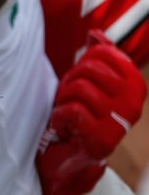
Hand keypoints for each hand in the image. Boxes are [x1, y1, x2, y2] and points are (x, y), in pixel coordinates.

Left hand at [37, 31, 146, 194]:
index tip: (80, 82)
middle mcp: (134, 104)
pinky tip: (63, 128)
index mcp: (134, 86)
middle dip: (70, 82)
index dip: (82, 64)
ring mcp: (120, 123)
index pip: (104, 53)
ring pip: (80, 89)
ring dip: (63, 101)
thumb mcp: (84, 81)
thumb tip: (95, 35)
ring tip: (66, 115)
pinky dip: (60, 117)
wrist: (67, 159)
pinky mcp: (103, 140)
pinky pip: (73, 111)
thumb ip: (93, 58)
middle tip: (69, 101)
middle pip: (90, 69)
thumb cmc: (75, 116)